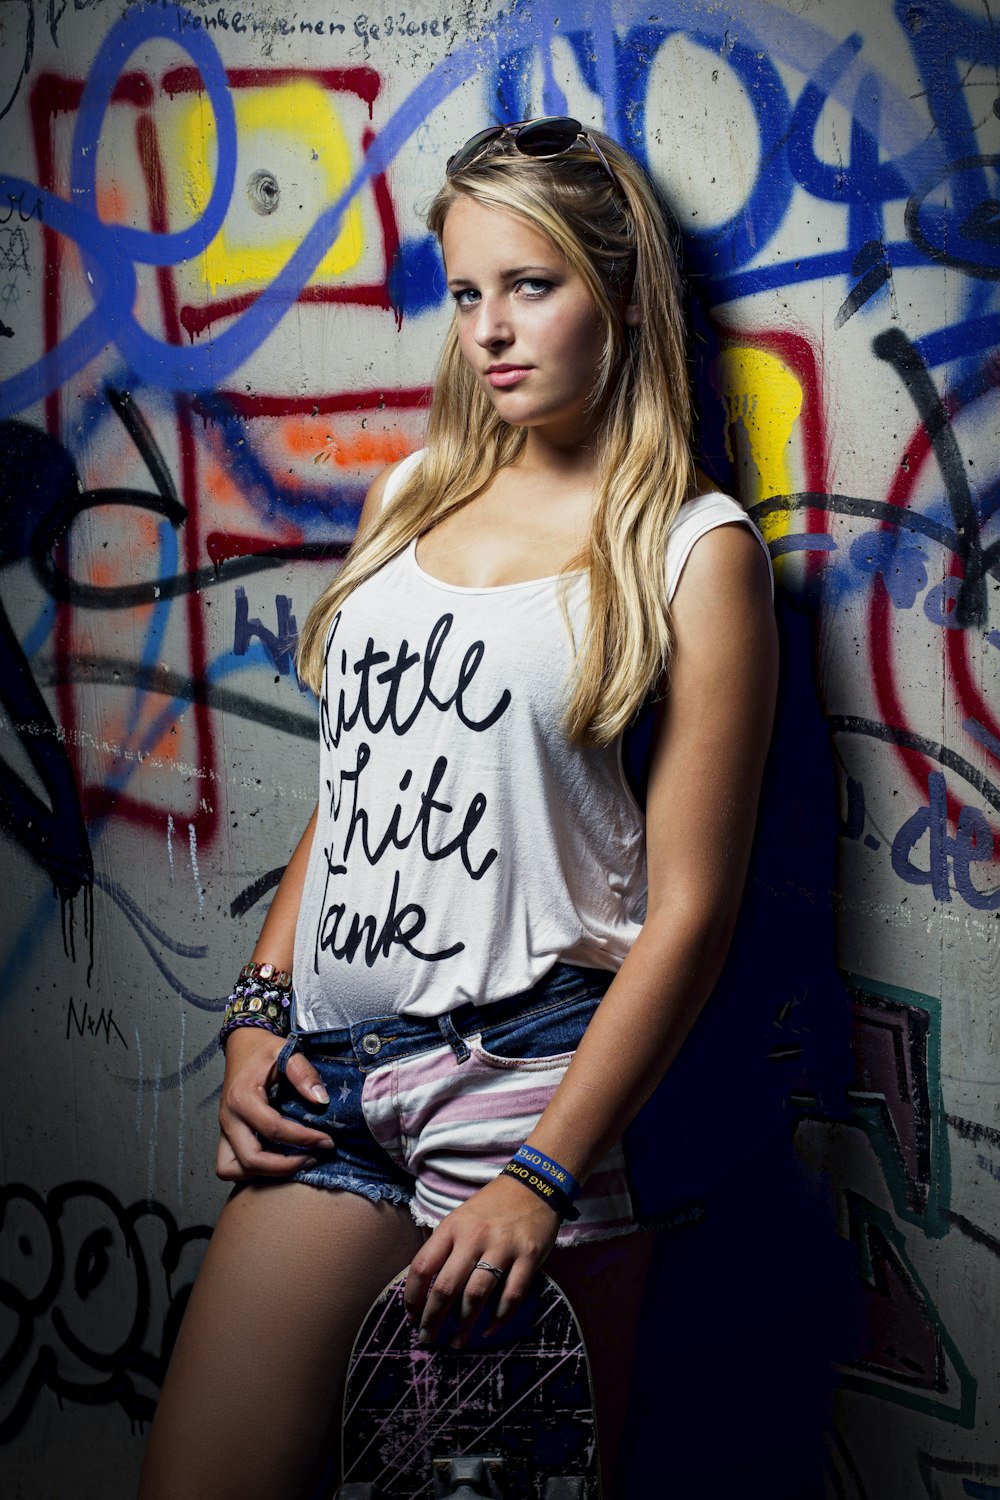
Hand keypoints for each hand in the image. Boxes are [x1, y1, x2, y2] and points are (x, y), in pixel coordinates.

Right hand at [216, 1027, 337, 1181]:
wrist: (241, 1045)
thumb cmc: (263, 1050)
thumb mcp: (286, 1051)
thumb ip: (304, 1074)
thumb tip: (321, 1101)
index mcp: (242, 1098)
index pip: (273, 1130)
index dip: (304, 1139)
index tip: (327, 1141)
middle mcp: (228, 1118)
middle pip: (251, 1160)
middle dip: (285, 1166)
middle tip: (313, 1157)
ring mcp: (224, 1129)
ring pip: (232, 1169)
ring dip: (263, 1173)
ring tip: (293, 1161)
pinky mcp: (225, 1135)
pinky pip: (230, 1165)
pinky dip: (251, 1170)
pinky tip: (276, 1158)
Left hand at [403, 1174, 560, 1346]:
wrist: (534, 1185)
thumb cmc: (491, 1207)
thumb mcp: (460, 1218)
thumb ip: (445, 1247)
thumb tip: (426, 1290)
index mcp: (452, 1227)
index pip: (423, 1266)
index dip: (413, 1297)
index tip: (411, 1317)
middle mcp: (474, 1236)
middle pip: (446, 1287)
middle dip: (433, 1319)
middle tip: (428, 1338)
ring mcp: (502, 1247)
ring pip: (476, 1295)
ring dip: (464, 1325)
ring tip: (456, 1342)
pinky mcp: (528, 1256)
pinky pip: (511, 1296)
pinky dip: (499, 1319)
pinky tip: (488, 1330)